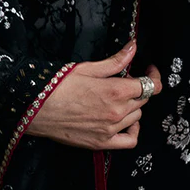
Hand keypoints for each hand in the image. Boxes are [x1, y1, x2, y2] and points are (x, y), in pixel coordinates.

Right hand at [28, 40, 161, 149]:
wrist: (35, 108)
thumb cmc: (57, 86)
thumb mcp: (88, 68)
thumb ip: (116, 61)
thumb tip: (133, 47)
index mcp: (116, 91)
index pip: (150, 86)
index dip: (154, 76)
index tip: (149, 70)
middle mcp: (117, 112)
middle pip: (143, 100)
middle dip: (138, 89)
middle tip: (124, 82)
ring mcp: (111, 129)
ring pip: (137, 117)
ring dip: (133, 107)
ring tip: (117, 99)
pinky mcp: (103, 142)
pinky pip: (130, 141)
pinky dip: (133, 131)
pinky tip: (125, 123)